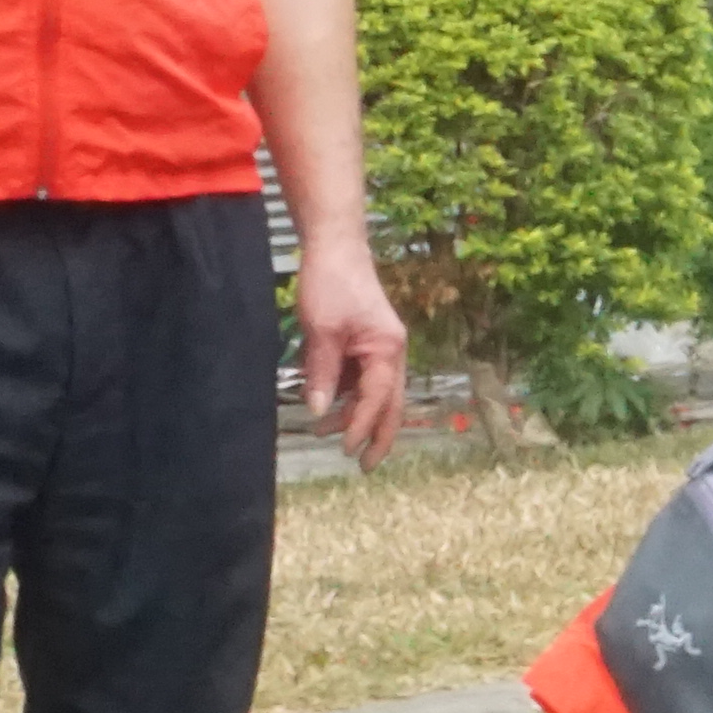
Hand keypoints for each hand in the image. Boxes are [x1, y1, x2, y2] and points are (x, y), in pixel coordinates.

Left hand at [295, 243, 411, 466]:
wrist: (335, 246)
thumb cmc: (331, 282)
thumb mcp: (321, 331)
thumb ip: (323, 373)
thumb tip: (320, 411)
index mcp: (388, 350)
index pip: (377, 399)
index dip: (361, 427)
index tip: (345, 451)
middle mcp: (391, 352)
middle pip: (390, 403)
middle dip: (378, 436)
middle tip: (365, 467)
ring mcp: (381, 346)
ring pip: (374, 392)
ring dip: (354, 414)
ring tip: (325, 433)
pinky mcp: (366, 340)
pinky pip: (361, 376)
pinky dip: (346, 393)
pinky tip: (324, 400)